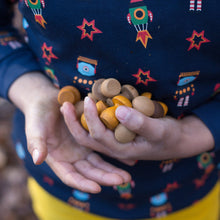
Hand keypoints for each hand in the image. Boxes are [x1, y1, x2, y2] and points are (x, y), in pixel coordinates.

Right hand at [9, 73, 130, 192]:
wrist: (49, 101)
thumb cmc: (38, 114)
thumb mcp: (35, 127)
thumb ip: (36, 142)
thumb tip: (37, 159)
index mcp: (58, 160)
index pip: (71, 177)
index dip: (83, 184)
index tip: (97, 188)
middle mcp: (72, 158)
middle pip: (90, 172)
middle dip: (105, 178)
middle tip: (121, 180)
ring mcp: (82, 149)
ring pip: (99, 163)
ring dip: (113, 169)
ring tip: (128, 174)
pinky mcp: (91, 138)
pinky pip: (104, 147)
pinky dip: (114, 153)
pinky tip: (128, 158)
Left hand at [61, 96, 213, 160]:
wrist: (176, 139)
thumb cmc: (170, 136)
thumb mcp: (159, 130)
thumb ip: (140, 123)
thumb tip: (118, 110)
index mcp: (120, 149)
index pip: (98, 134)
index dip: (91, 117)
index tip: (88, 98)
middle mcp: (113, 146)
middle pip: (86, 137)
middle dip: (73, 122)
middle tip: (64, 104)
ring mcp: (113, 140)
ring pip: (89, 132)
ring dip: (78, 119)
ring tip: (69, 104)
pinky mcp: (116, 133)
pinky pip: (98, 126)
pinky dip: (90, 116)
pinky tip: (86, 105)